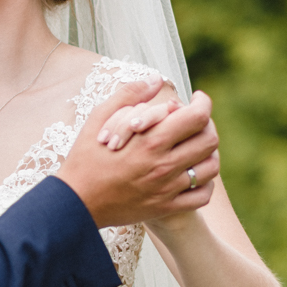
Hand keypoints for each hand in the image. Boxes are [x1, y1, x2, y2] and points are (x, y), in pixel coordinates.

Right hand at [57, 85, 219, 227]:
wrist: (75, 203)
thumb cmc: (84, 158)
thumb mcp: (98, 119)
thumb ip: (129, 95)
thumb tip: (156, 79)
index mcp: (150, 141)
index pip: (197, 117)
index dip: (203, 103)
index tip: (197, 99)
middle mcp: (163, 165)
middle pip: (209, 140)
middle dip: (207, 125)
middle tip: (195, 122)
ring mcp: (167, 189)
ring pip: (211, 168)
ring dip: (208, 153)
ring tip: (195, 146)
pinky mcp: (165, 208)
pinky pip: (202, 195)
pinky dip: (204, 183)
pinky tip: (192, 174)